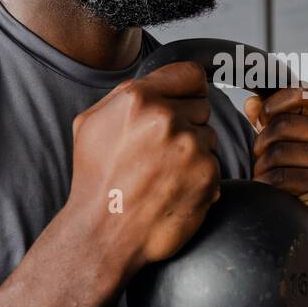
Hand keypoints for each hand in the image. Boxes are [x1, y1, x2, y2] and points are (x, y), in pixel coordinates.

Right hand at [66, 61, 220, 276]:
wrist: (104, 233)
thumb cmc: (96, 180)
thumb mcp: (92, 123)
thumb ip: (126, 95)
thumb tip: (158, 83)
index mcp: (138, 98)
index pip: (190, 74)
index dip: (189, 90)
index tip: (185, 103)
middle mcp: (166, 117)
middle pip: (202, 107)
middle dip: (187, 125)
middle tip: (161, 152)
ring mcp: (189, 145)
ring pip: (209, 136)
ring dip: (194, 152)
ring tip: (164, 174)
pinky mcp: (208, 173)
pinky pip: (215, 164)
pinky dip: (201, 178)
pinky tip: (175, 189)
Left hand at [244, 86, 307, 271]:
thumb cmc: (307, 185)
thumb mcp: (296, 147)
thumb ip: (276, 120)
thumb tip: (253, 102)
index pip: (302, 94)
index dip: (273, 104)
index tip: (261, 117)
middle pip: (282, 125)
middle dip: (262, 144)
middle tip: (263, 161)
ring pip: (277, 152)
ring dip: (263, 169)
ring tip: (271, 180)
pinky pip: (280, 177)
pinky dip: (267, 187)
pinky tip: (276, 195)